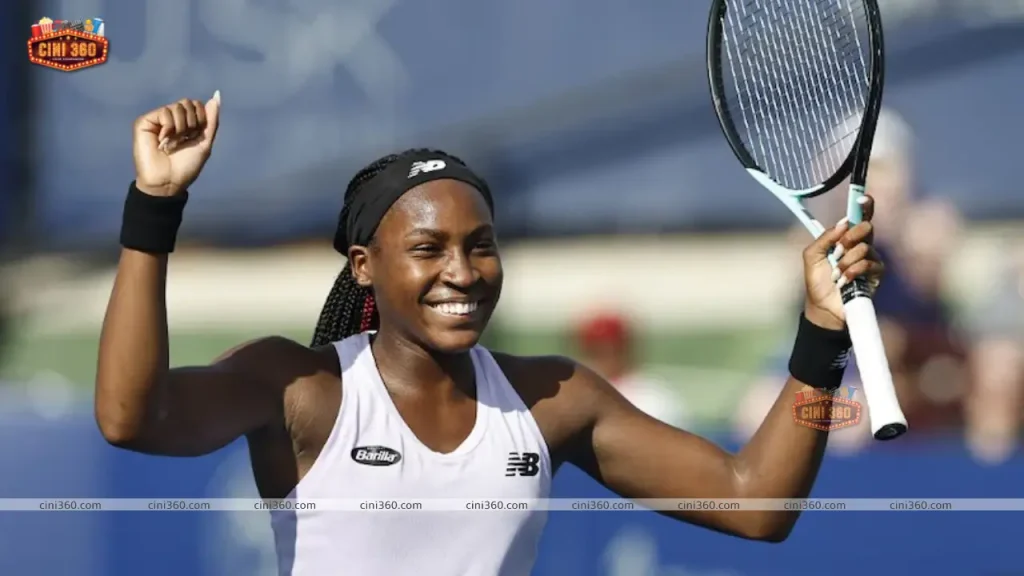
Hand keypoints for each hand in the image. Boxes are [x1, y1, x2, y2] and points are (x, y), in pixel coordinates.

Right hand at [133, 91, 220, 196]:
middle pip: (188, 103)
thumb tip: (216, 95)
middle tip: (183, 140)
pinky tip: (162, 140)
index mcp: (186, 124)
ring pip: (178, 106)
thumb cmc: (186, 166)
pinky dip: (169, 127)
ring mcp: (158, 120)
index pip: (198, 105)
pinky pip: (165, 112)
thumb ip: (211, 120)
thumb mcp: (205, 143)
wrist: (168, 181)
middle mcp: (171, 120)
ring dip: (181, 127)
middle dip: (192, 123)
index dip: (202, 119)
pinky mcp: (145, 122)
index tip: (196, 136)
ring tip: (172, 143)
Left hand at [802, 195, 883, 330]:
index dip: (864, 206)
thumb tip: (844, 222)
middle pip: (866, 227)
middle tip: (838, 250)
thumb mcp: (811, 256)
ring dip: (846, 261)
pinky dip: (854, 271)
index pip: (859, 218)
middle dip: (850, 236)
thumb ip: (825, 237)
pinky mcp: (876, 274)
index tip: (863, 197)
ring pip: (865, 247)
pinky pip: (869, 264)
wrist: (823, 307)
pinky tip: (845, 280)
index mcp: (845, 239)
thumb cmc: (817, 282)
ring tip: (837, 274)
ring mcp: (870, 259)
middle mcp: (861, 246)